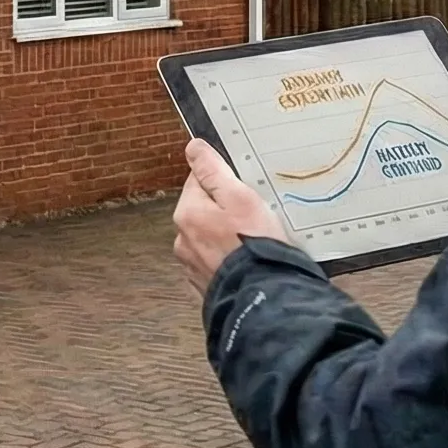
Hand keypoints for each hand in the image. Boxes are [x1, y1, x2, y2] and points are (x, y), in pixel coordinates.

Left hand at [173, 137, 290, 295]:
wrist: (265, 298)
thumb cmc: (255, 246)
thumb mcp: (239, 197)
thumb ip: (213, 170)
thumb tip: (193, 148)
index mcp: (187, 214)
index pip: (199, 181)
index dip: (225, 182)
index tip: (245, 190)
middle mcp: (183, 240)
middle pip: (205, 210)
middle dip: (227, 211)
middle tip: (254, 217)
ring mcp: (193, 265)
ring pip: (211, 238)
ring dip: (228, 237)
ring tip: (255, 241)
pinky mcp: (207, 285)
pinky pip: (219, 262)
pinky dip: (231, 260)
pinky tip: (249, 261)